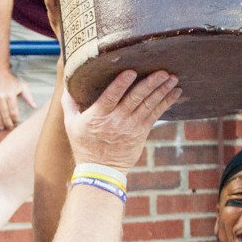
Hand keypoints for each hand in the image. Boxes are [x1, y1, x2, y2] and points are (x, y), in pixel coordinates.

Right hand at [0, 68, 37, 129]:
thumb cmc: (11, 80)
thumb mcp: (22, 86)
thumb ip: (28, 97)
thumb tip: (34, 106)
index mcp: (11, 94)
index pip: (13, 111)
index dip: (15, 119)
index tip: (16, 124)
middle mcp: (1, 95)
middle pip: (4, 113)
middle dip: (7, 123)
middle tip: (9, 128)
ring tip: (1, 127)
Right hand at [62, 70, 180, 173]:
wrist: (100, 170)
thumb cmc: (84, 144)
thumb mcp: (71, 124)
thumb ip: (69, 104)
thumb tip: (67, 86)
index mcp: (99, 115)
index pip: (111, 96)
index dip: (121, 84)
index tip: (132, 72)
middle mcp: (116, 119)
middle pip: (136, 98)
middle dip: (150, 83)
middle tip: (163, 71)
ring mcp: (131, 126)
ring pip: (149, 105)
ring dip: (162, 91)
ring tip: (173, 78)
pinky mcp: (141, 133)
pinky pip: (156, 115)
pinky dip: (166, 103)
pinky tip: (175, 92)